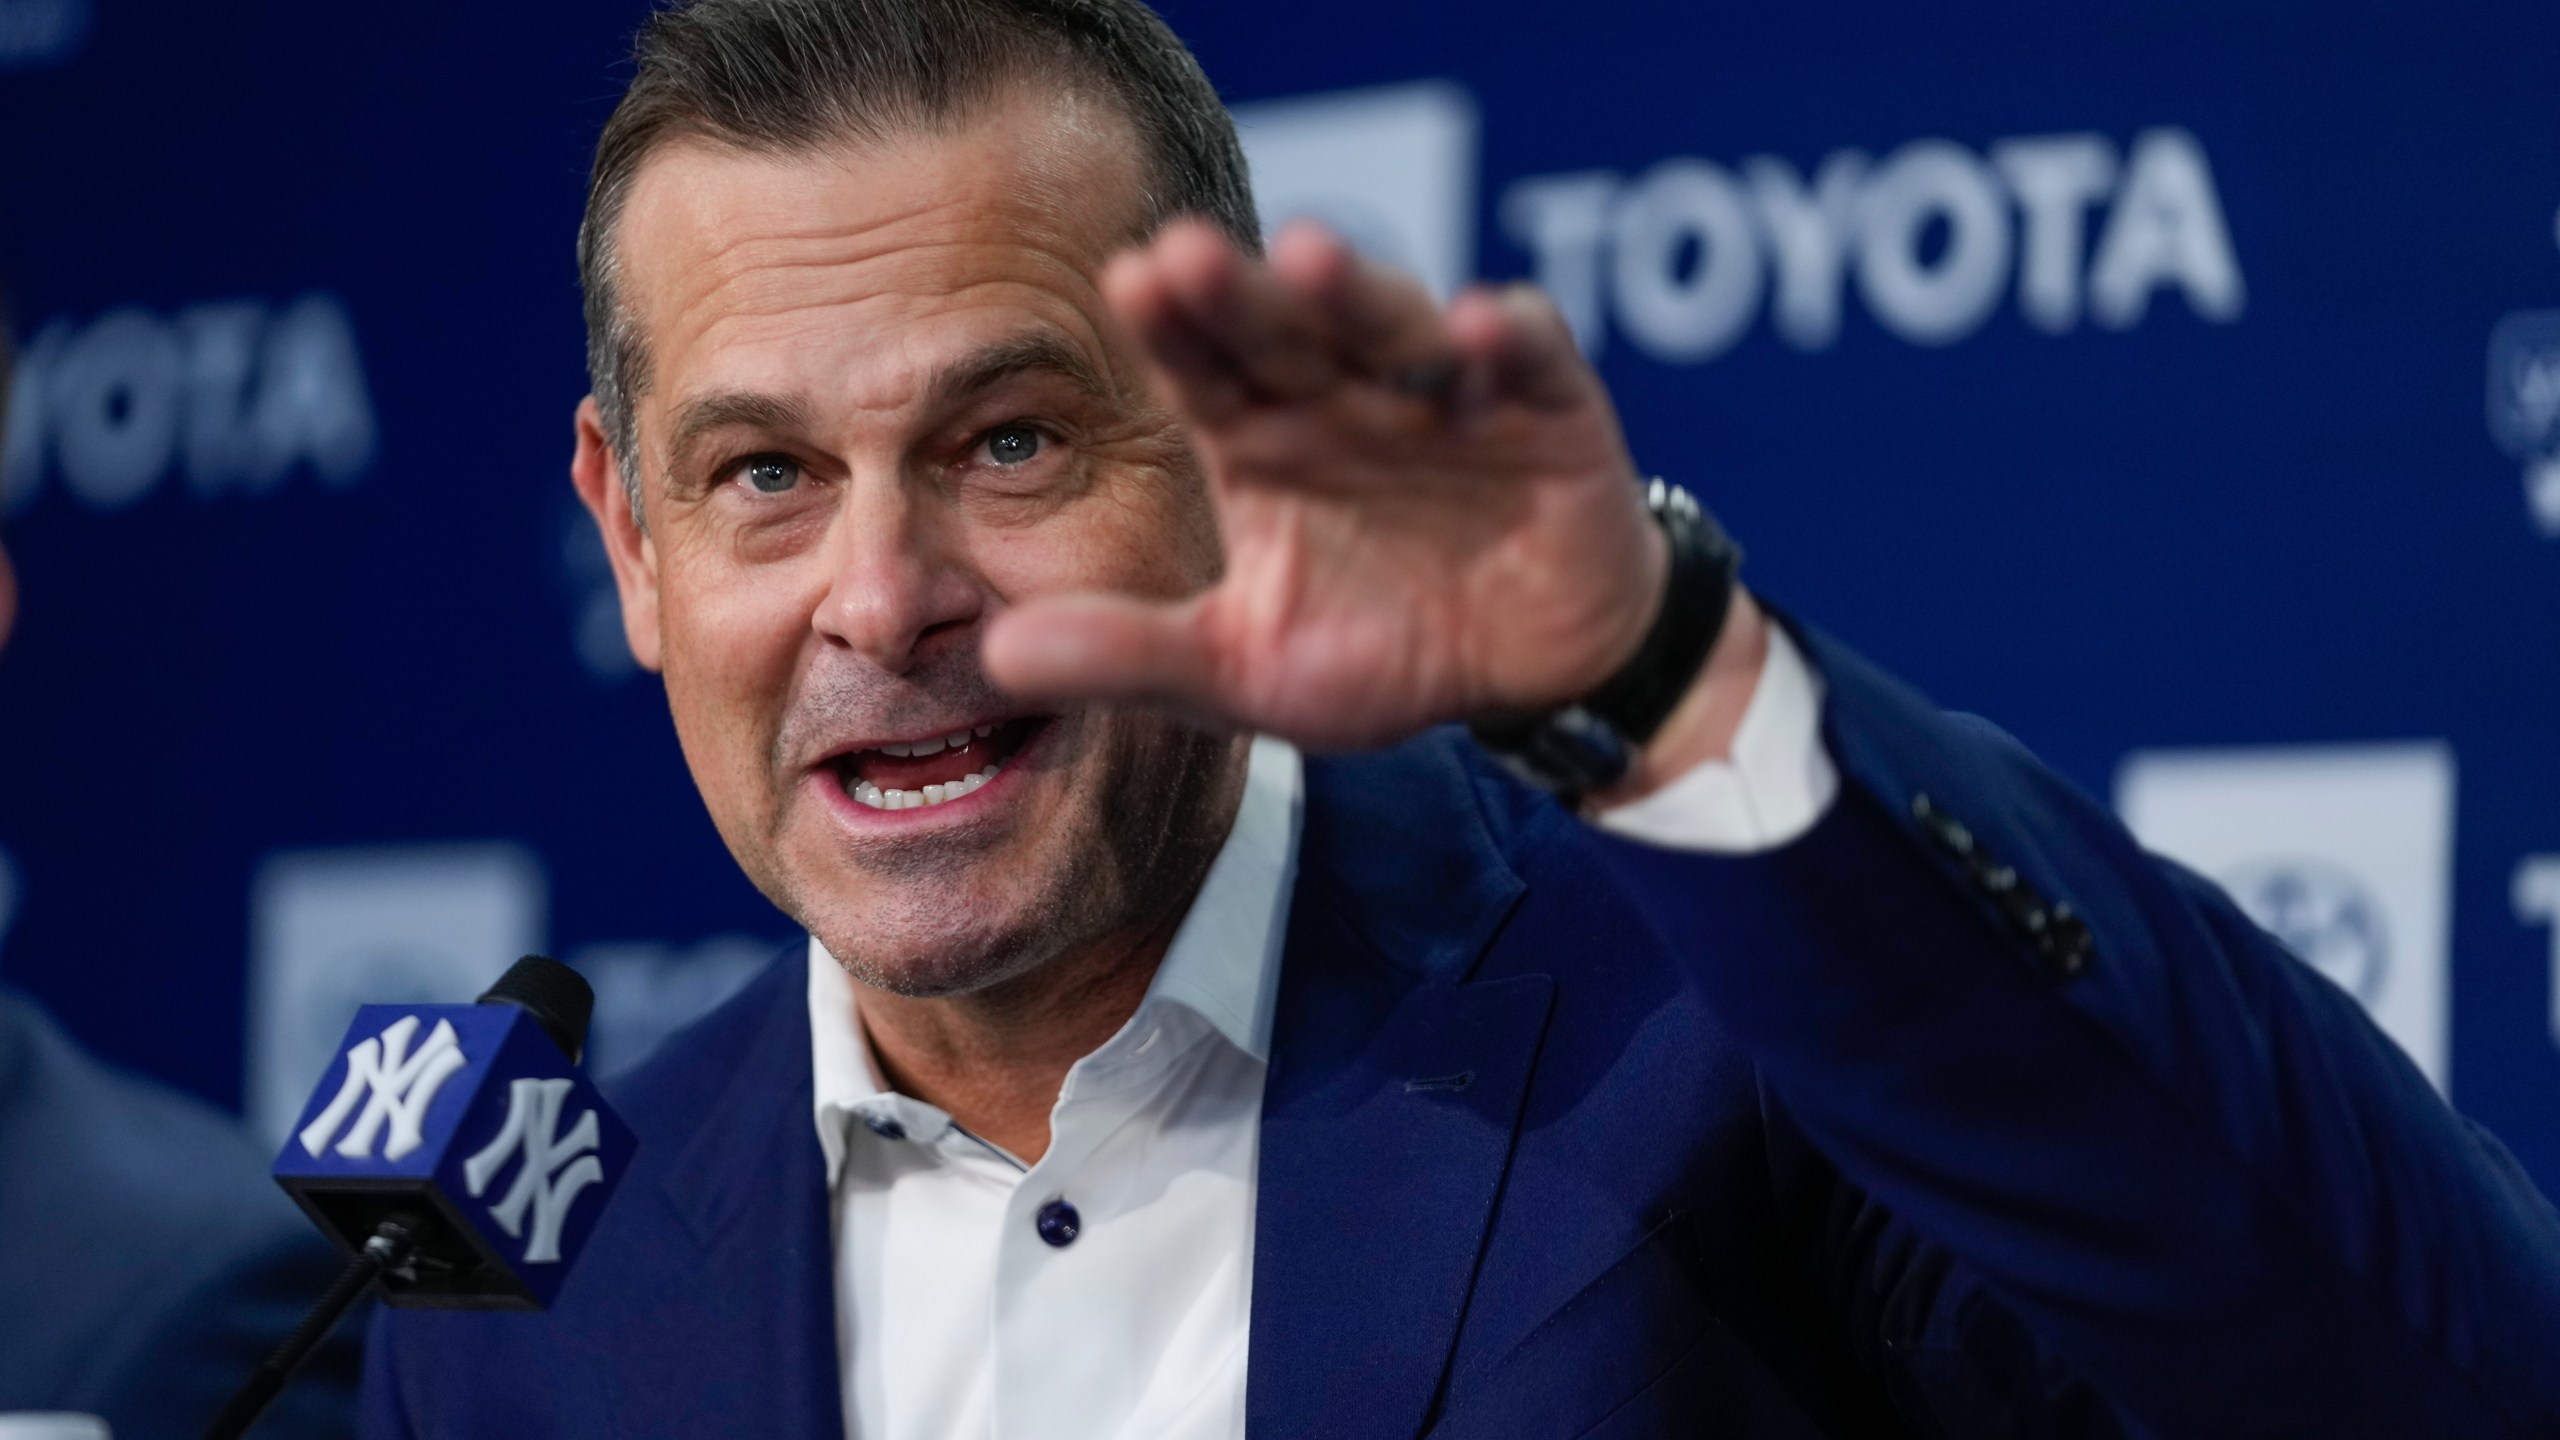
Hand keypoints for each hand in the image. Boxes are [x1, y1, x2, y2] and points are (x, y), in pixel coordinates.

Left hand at [984, 220, 1672, 752]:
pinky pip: (1531, 358)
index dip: (1171, 328)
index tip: (1125, 283)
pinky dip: (1510, 339)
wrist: (1529, 674)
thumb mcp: (1245, 669)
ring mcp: (1447, 393)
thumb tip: (994, 657)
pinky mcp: (1548, 406)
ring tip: (1310, 264)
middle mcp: (1345, 396)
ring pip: (1396, 326)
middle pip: (1286, 330)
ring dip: (1357, 296)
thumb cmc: (1384, 649)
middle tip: (1185, 255)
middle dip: (1240, 293)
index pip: (1204, 367)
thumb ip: (1131, 655)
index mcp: (1264, 439)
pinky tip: (1480, 326)